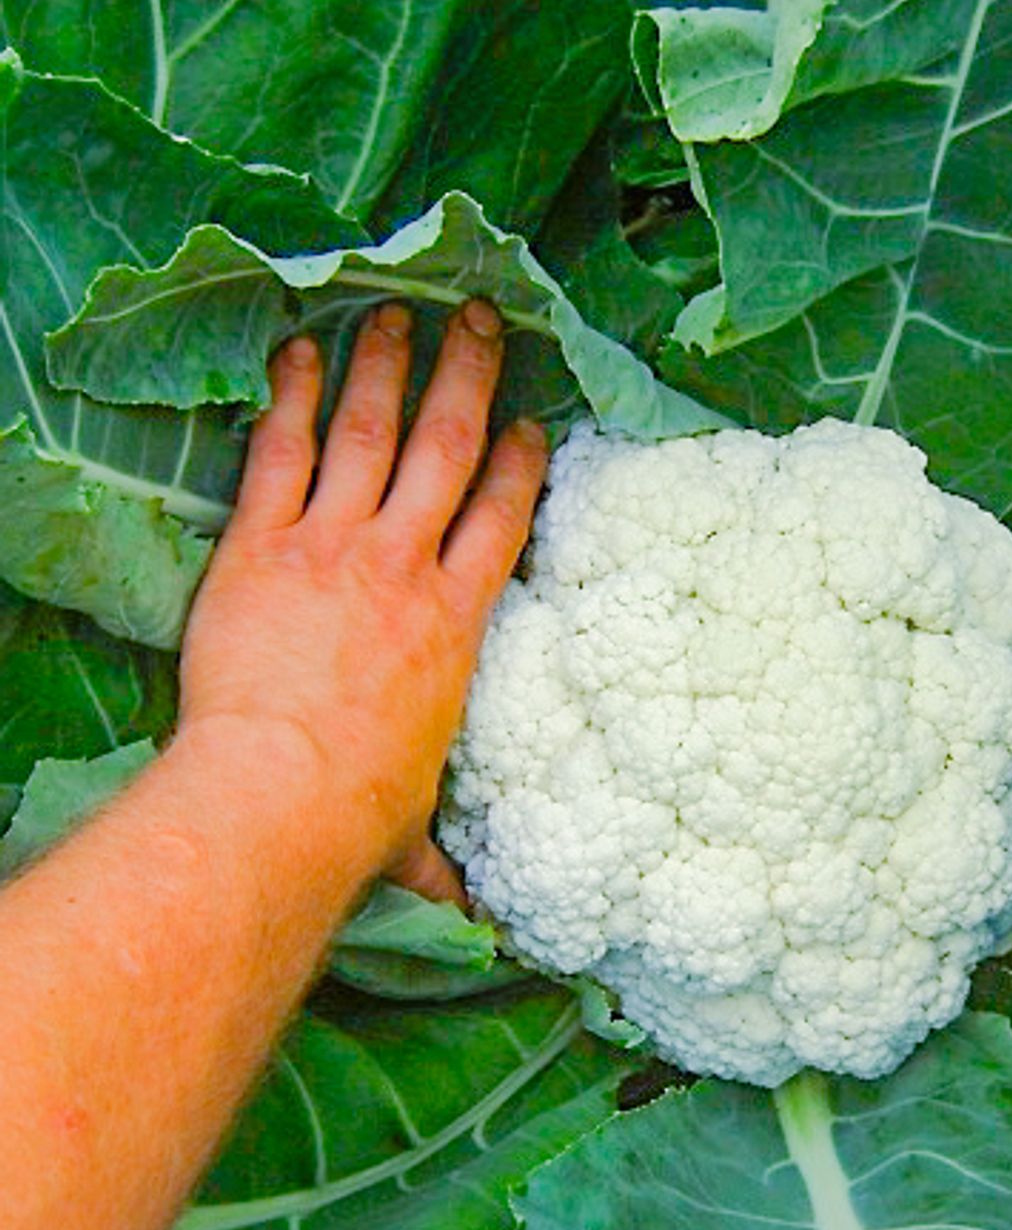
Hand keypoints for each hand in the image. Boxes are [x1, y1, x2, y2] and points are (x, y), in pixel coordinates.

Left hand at [178, 299, 545, 903]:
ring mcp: (334, 548)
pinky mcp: (263, 547)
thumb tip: (473, 918)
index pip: (503, 519)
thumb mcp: (414, 830)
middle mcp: (406, 566)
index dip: (519, 462)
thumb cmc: (359, 814)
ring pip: (373, 433)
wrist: (284, 795)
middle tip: (479, 317)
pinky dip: (293, 398)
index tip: (529, 420)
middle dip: (468, 376)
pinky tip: (300, 349)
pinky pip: (283, 455)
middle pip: (448, 449)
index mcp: (456, 622)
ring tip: (396, 310)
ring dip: (388, 365)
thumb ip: (441, 855)